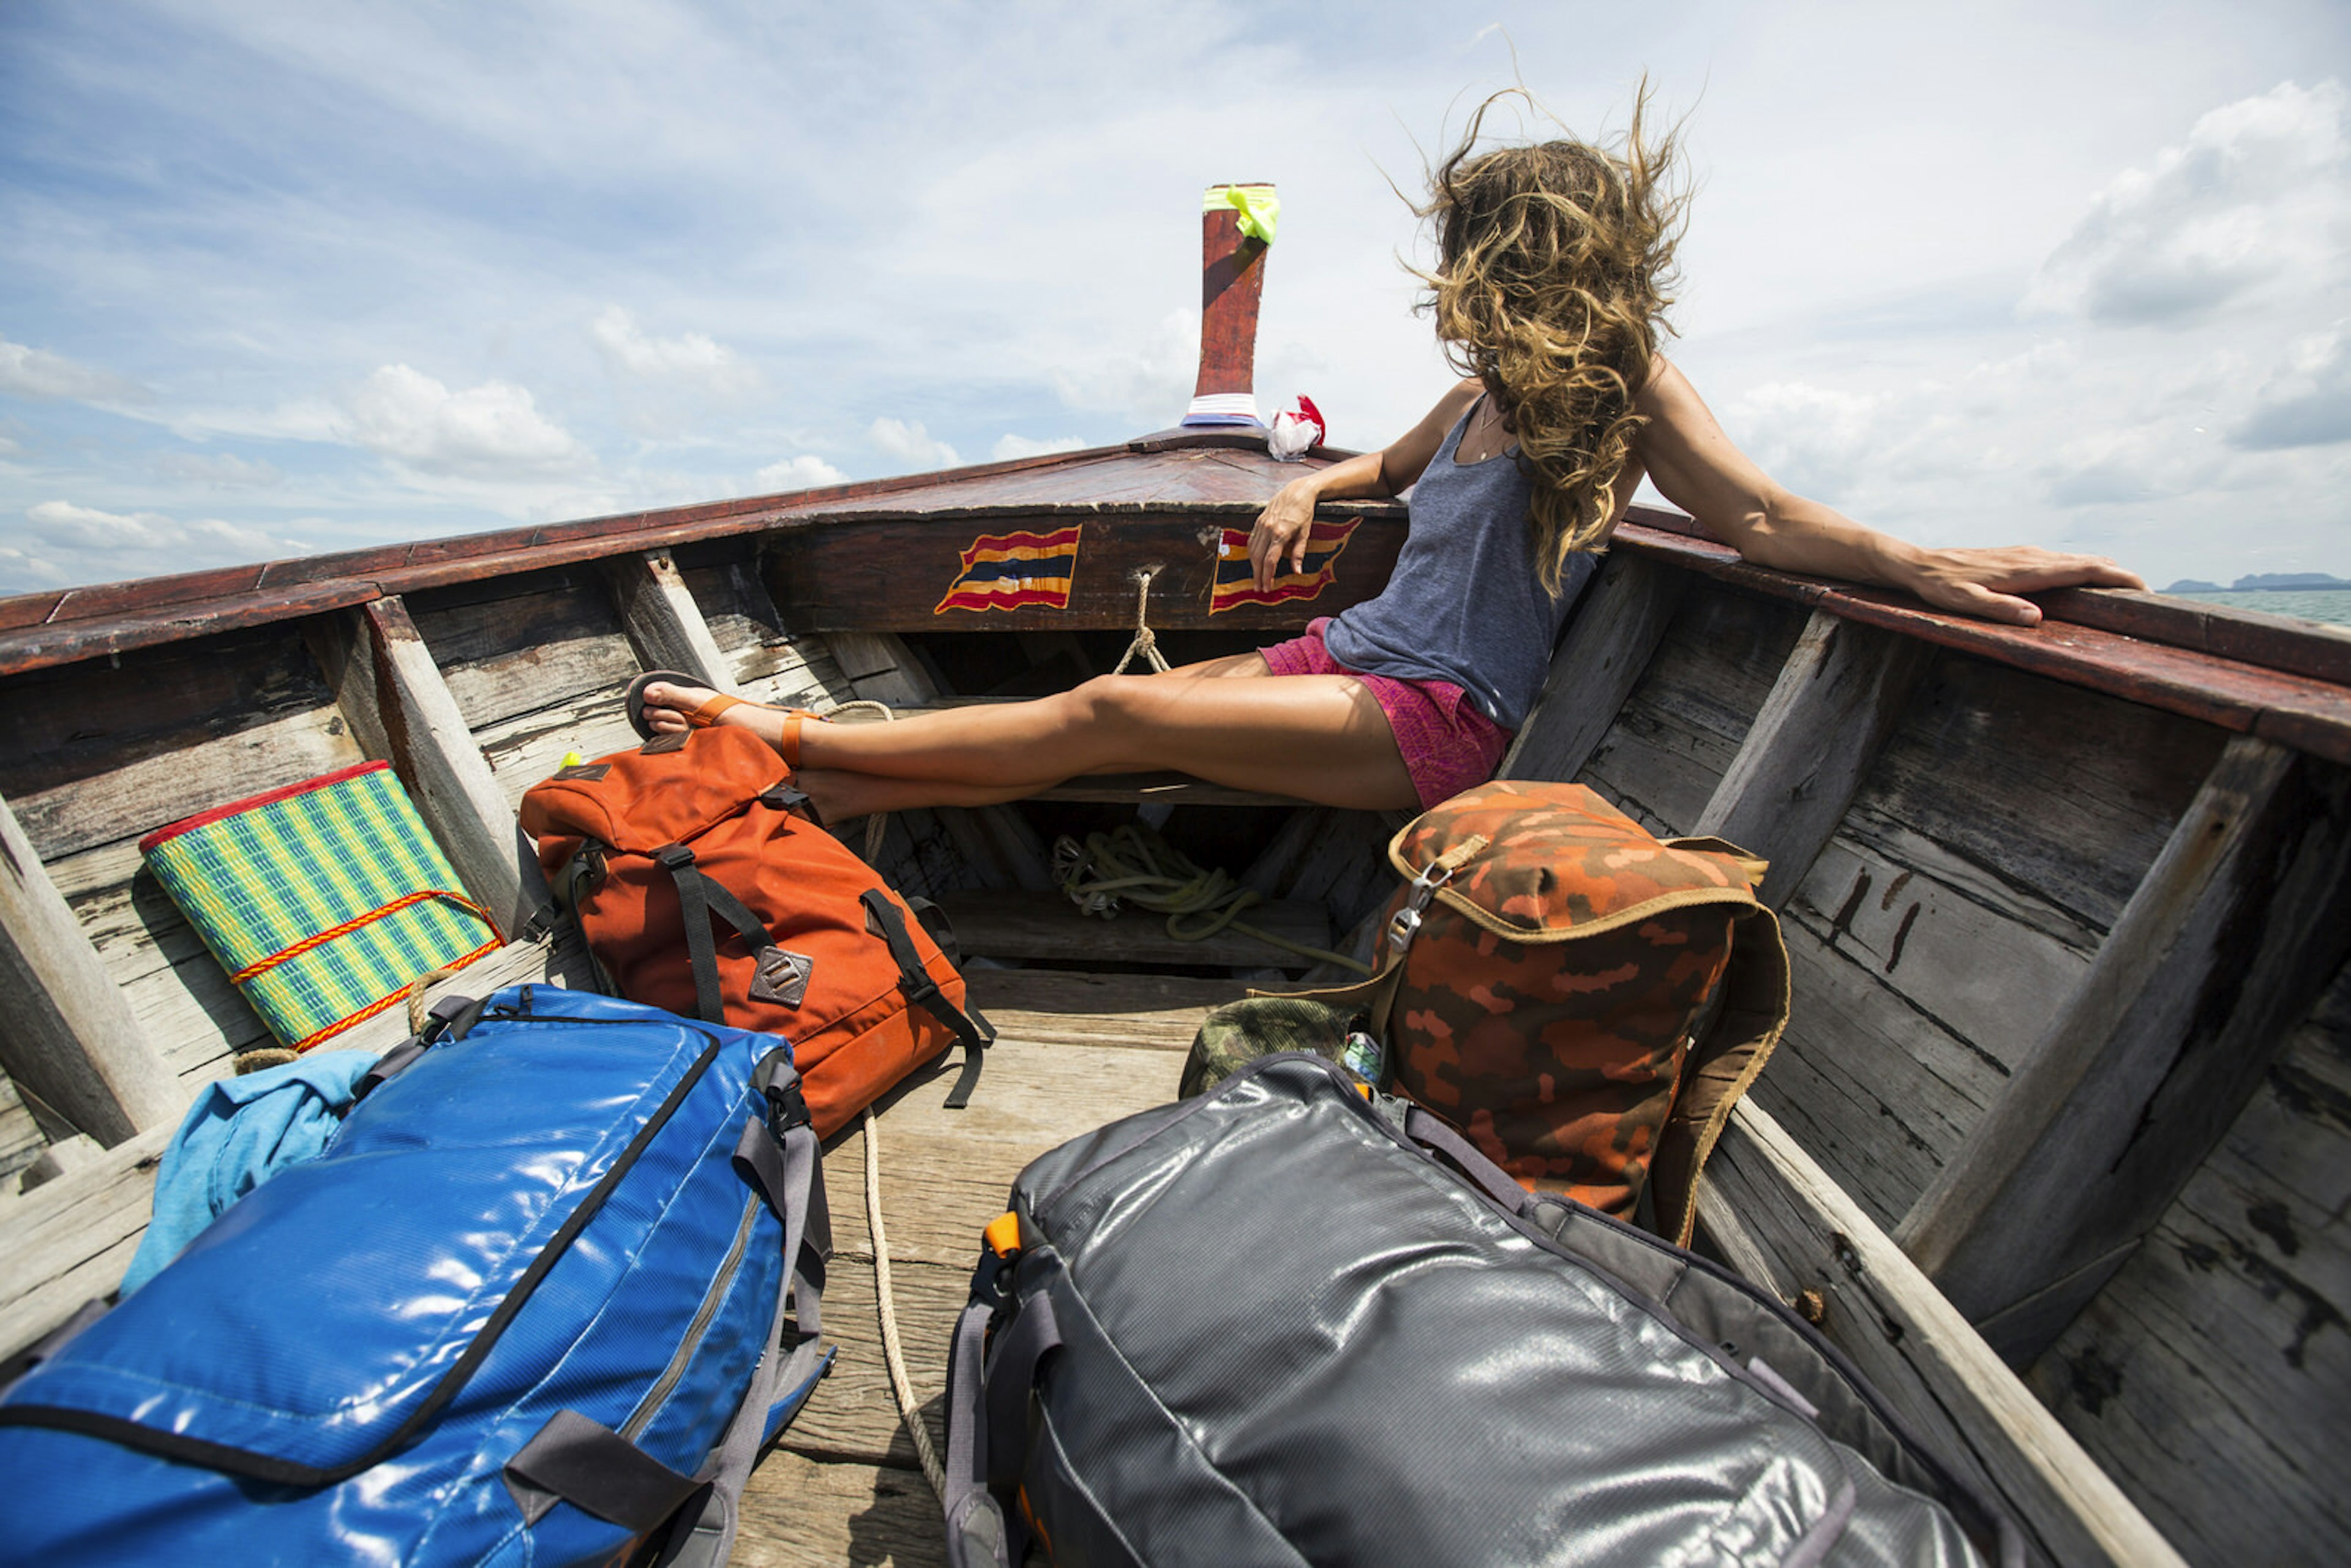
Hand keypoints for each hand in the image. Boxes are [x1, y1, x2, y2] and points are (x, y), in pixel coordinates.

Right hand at [1249, 479, 1319, 589]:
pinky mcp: (1259, 521)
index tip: (1267, 587)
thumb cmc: (1304, 512)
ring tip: (1256, 578)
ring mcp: (1261, 525)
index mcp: (1281, 533)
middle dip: (1258, 575)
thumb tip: (1297, 571)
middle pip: (1258, 558)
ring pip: (1252, 550)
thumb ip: (1299, 552)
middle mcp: (1268, 529)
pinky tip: (1254, 561)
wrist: (1297, 491)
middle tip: (1259, 588)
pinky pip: (1251, 541)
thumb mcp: (1305, 533)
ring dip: (1253, 566)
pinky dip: (1251, 553)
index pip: (1270, 561)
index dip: (1267, 576)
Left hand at [1898, 547, 2145, 626]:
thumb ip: (1999, 609)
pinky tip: (2090, 576)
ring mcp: (2027, 554)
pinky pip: (2062, 560)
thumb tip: (2036, 618)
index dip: (2117, 578)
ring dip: (2104, 571)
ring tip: (2129, 589)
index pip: (2084, 570)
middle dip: (2120, 576)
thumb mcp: (1965, 603)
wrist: (1921, 564)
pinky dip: (2084, 567)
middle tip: (2150, 596)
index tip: (2144, 588)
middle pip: (2089, 562)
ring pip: (2076, 559)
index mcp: (2027, 570)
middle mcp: (2033, 557)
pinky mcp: (2020, 556)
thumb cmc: (1941, 587)